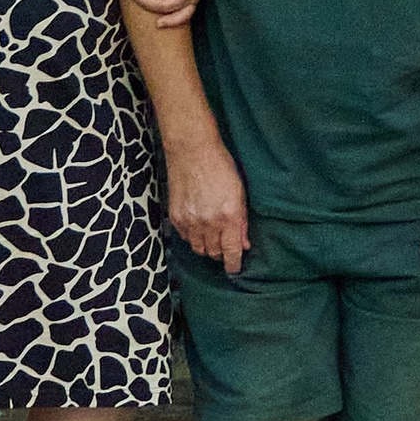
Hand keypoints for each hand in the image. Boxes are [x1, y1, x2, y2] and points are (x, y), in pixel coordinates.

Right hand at [166, 132, 250, 273]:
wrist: (192, 150)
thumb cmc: (221, 167)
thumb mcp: (240, 193)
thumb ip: (242, 222)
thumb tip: (244, 244)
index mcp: (228, 217)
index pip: (231, 253)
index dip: (233, 265)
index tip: (235, 270)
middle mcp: (208, 223)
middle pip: (213, 253)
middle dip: (221, 253)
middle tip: (225, 245)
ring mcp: (190, 220)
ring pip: (198, 248)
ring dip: (207, 246)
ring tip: (212, 235)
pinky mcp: (176, 216)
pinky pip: (185, 237)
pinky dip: (193, 236)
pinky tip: (198, 225)